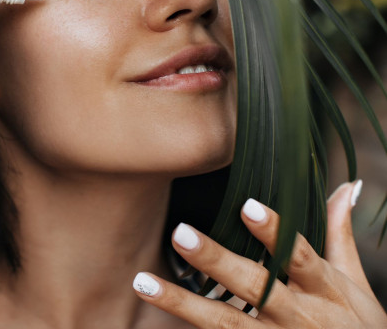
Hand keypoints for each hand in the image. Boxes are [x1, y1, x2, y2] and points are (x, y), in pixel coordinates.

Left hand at [133, 181, 386, 327]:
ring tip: (143, 282)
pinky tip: (156, 318)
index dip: (275, 232)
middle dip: (217, 261)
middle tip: (179, 233)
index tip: (246, 205)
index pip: (298, 255)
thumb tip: (346, 185)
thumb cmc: (356, 327)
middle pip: (254, 287)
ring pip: (225, 324)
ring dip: (182, 304)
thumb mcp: (355, 284)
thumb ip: (339, 234)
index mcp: (324, 289)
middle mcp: (298, 317)